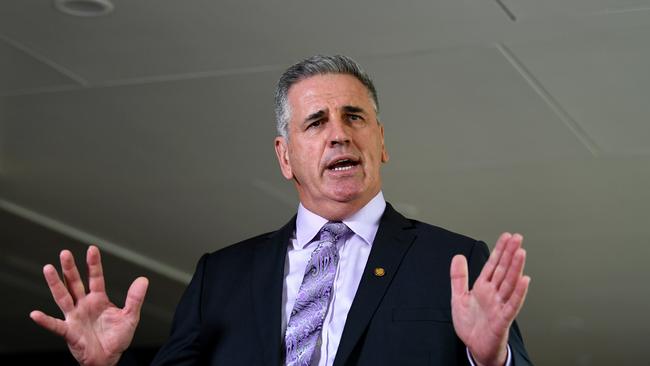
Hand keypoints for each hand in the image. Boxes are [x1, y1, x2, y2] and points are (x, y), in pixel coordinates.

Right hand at [30, 246, 147, 365]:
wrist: (108, 359)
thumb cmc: (117, 338)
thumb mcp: (130, 316)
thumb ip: (135, 299)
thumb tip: (143, 279)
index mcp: (98, 299)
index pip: (95, 278)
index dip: (93, 264)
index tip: (92, 249)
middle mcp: (84, 305)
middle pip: (75, 283)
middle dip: (70, 268)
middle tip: (65, 253)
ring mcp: (74, 317)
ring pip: (63, 297)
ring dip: (55, 284)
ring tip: (48, 269)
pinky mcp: (69, 332)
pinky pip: (55, 326)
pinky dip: (45, 321)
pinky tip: (35, 314)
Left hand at [450, 233, 529, 365]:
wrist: (475, 347)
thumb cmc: (471, 325)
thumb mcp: (459, 297)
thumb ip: (458, 277)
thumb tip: (458, 257)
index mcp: (484, 287)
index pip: (493, 264)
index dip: (499, 250)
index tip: (506, 237)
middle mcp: (494, 294)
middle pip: (503, 270)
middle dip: (510, 253)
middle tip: (517, 238)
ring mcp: (500, 305)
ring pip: (509, 283)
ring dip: (516, 268)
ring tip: (521, 253)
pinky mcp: (503, 319)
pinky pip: (512, 304)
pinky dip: (518, 292)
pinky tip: (524, 280)